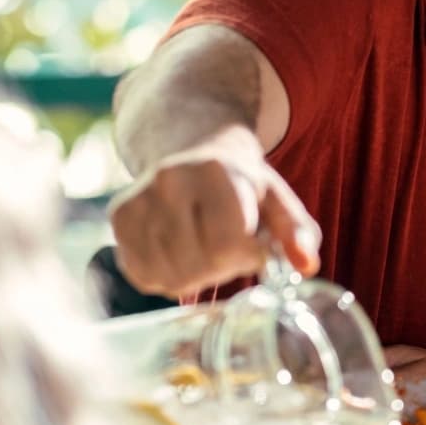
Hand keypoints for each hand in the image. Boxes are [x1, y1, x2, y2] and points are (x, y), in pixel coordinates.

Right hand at [108, 128, 319, 297]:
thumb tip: (306, 265)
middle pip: (199, 264)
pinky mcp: (118, 217)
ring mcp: (139, 198)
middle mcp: (170, 180)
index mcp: (215, 171)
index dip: (247, 256)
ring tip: (204, 247)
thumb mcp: (276, 199)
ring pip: (170, 276)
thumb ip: (296, 231)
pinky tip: (179, 252)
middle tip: (229, 246)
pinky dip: (166, 276)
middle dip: (223, 267)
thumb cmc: (241, 183)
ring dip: (195, 276)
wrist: (190, 147)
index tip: (254, 246)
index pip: (229, 243)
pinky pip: (143, 276)